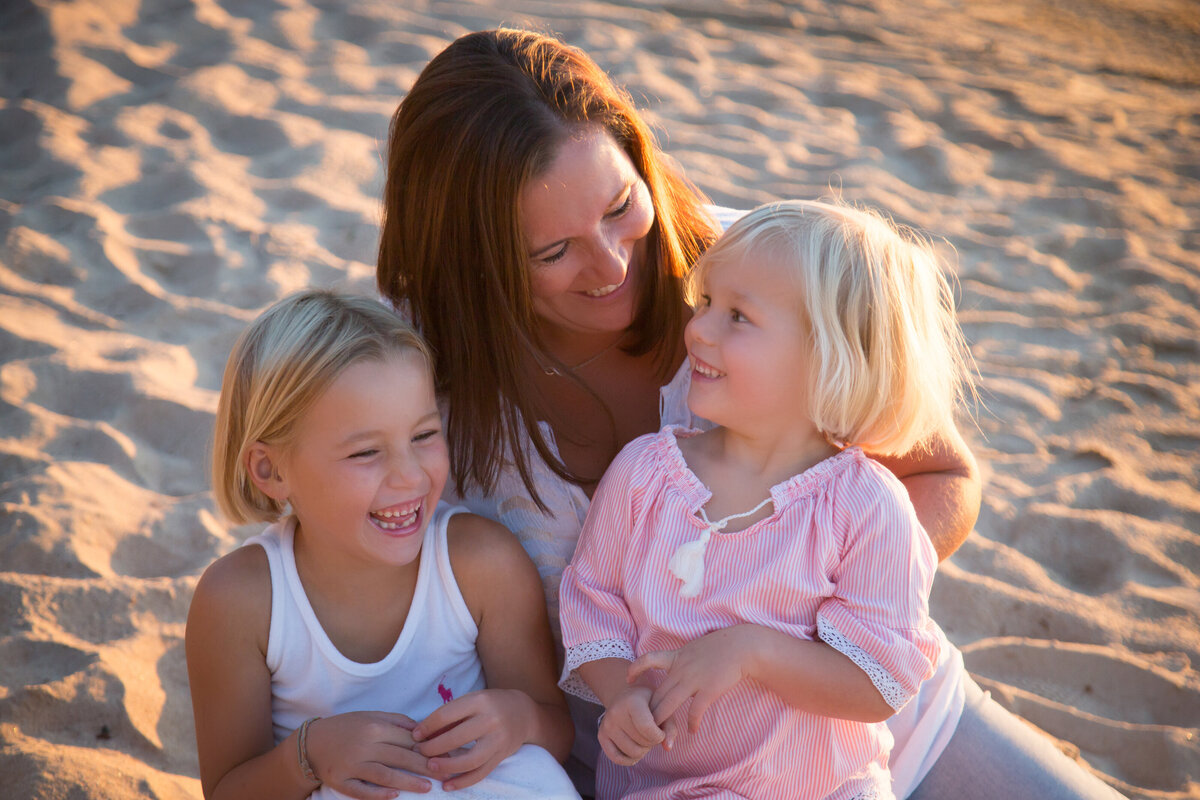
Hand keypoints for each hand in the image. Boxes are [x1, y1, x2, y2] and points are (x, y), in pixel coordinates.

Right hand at [305, 711, 434, 798]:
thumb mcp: (370, 716)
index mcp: (374, 727)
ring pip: (385, 774)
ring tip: (427, 787)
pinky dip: (378, 794)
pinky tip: (395, 796)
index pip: (407, 739)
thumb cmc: (346, 728)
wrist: (311, 743)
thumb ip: (396, 721)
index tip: (445, 755)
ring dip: (408, 782)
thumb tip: (422, 731)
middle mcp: (364, 745)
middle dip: (425, 766)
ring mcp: (352, 765)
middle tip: (445, 774)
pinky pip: (362, 790)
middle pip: (400, 757)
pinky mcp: (341, 781)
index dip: (428, 748)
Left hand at [410, 689, 530, 789]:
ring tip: (431, 767)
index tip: (415, 735)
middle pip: (456, 738)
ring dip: (446, 767)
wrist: (523, 712)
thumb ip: (450, 716)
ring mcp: (498, 740)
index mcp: (480, 701)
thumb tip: (422, 734)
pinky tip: (448, 786)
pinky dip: (463, 782)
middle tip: (419, 752)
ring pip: (469, 760)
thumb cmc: (490, 705)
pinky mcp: (502, 756)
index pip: (446, 715)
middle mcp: (491, 720)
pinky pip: (481, 773)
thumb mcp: (472, 701)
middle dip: (433, 747)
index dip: (427, 726)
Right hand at [597, 685, 674, 765]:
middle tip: (651, 732)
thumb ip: (669, 727)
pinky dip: (630, 759)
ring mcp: (606, 724)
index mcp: (631, 701)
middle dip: (652, 742)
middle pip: (642, 743)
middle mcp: (615, 712)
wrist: (626, 695)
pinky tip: (635, 749)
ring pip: (632, 753)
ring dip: (643, 750)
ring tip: (643, 738)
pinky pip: (617, 759)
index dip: (659, 736)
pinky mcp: (601, 735)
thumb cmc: (649, 703)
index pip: (646, 728)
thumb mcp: (662, 708)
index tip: (661, 732)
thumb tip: (668, 748)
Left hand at [628, 625, 761, 733]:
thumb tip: (675, 667)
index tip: (628, 679)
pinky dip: (692, 723)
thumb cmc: (721, 646)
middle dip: (648, 711)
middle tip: (642, 725)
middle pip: (658, 693)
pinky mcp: (708, 690)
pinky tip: (692, 731)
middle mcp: (681, 669)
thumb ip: (683, 658)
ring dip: (662, 721)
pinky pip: (695, 712)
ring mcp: (693, 679)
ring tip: (658, 734)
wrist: (741, 646)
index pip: (648, 659)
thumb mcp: (695, 647)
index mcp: (677, 656)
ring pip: (669, 704)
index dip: (635, 669)